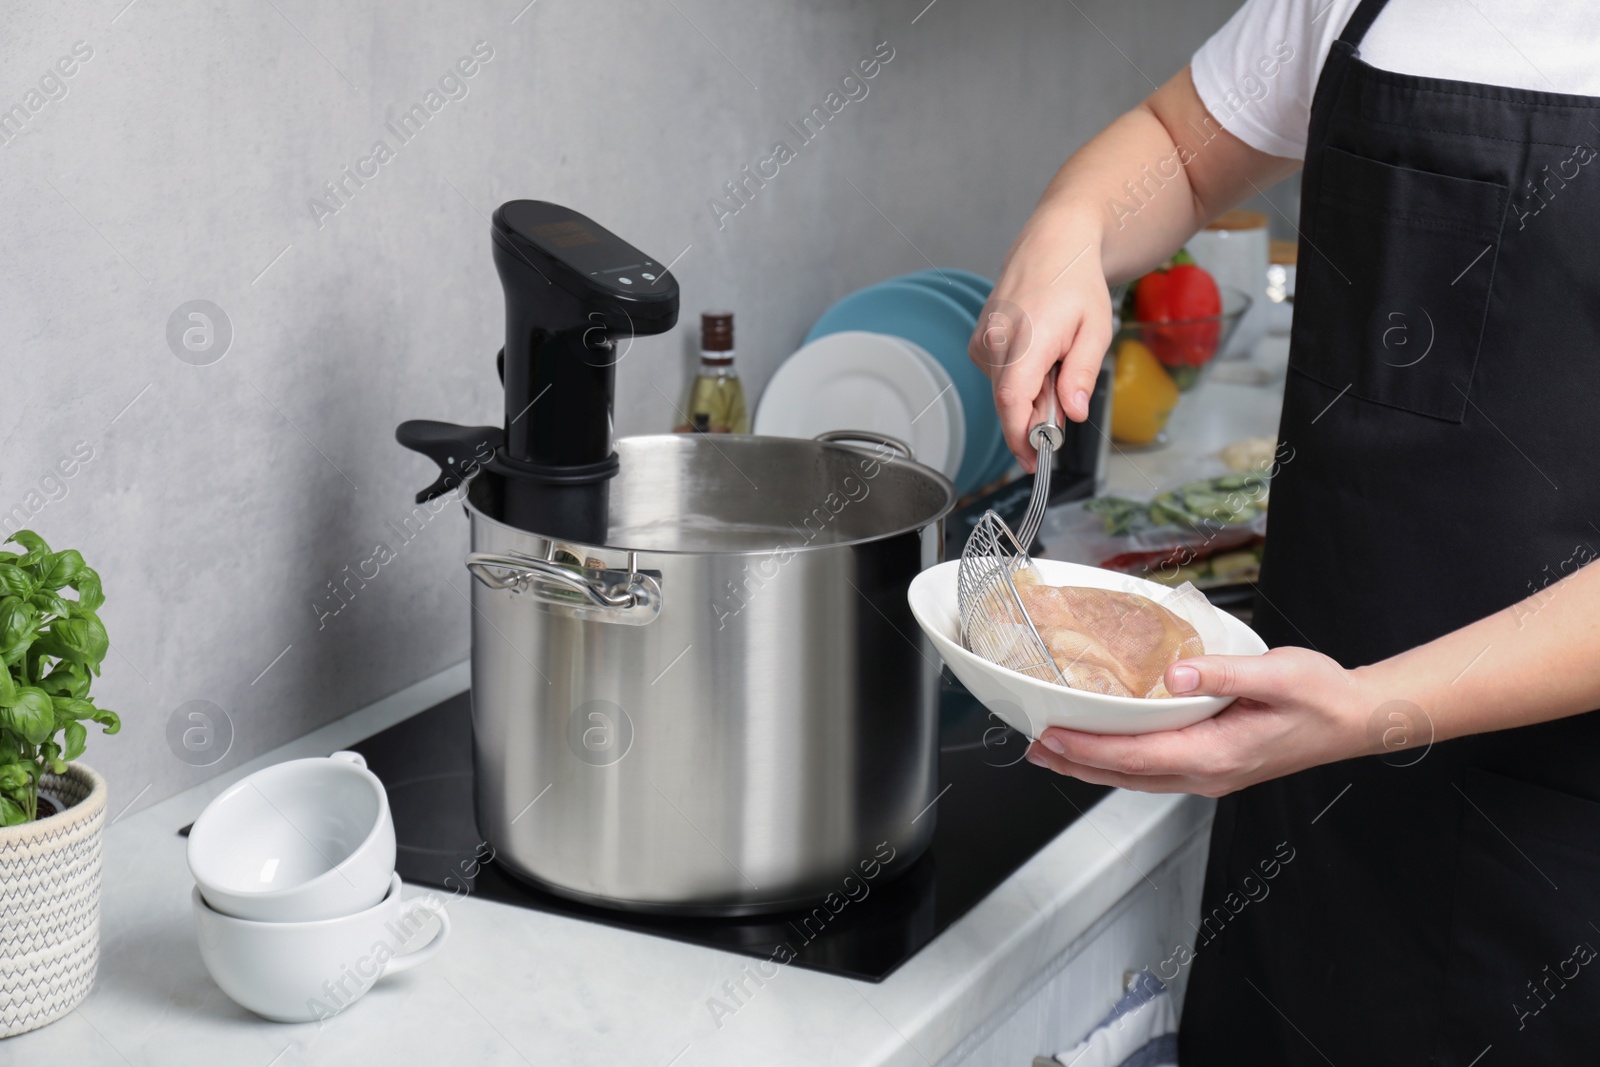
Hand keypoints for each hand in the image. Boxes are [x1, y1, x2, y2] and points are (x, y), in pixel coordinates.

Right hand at [968, 224, 1112, 471]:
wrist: (1052, 246)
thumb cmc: (1076, 284)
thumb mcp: (1096, 330)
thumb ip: (1082, 374)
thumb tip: (1072, 413)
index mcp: (1026, 339)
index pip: (1012, 402)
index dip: (1020, 437)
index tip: (1033, 460)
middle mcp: (995, 341)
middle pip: (1009, 403)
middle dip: (1036, 417)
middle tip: (1065, 400)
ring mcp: (982, 342)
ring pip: (1004, 393)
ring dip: (1030, 395)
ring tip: (1055, 363)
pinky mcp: (979, 344)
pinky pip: (998, 379)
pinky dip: (1020, 381)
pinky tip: (1038, 358)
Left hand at [1024, 648, 1378, 796]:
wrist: (1357, 719)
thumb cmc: (1322, 696)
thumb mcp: (1278, 673)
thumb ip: (1224, 673)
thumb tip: (1175, 674)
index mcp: (1216, 755)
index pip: (1135, 756)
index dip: (1087, 746)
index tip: (1050, 735)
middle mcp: (1207, 773)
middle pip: (1125, 774)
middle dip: (1075, 760)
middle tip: (1032, 747)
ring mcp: (1210, 775)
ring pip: (1137, 776)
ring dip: (1093, 763)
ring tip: (1053, 749)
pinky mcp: (1214, 765)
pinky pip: (1154, 769)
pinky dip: (1121, 760)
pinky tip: (1106, 746)